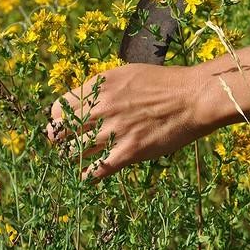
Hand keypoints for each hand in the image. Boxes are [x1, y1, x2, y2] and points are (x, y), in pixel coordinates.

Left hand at [47, 63, 210, 180]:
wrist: (192, 98)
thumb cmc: (163, 83)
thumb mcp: (127, 74)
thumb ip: (103, 87)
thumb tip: (86, 101)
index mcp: (99, 86)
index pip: (59, 108)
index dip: (57, 120)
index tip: (62, 127)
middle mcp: (101, 107)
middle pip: (61, 132)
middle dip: (60, 140)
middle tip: (67, 145)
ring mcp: (114, 130)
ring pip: (76, 152)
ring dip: (74, 157)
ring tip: (79, 159)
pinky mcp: (129, 151)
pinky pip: (96, 170)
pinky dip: (88, 175)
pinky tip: (89, 175)